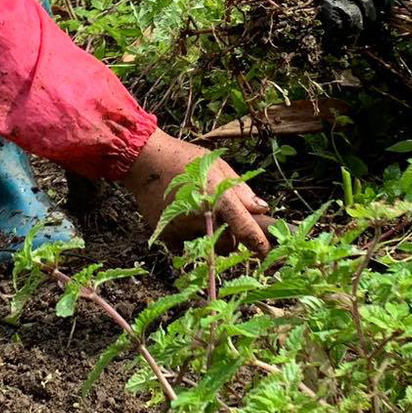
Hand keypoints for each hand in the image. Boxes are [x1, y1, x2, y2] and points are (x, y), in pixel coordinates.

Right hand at [121, 130, 271, 257]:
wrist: (145, 161)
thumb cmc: (186, 160)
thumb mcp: (219, 166)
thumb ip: (241, 190)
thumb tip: (262, 210)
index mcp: (217, 197)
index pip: (244, 227)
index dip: (258, 243)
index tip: (266, 252)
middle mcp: (201, 217)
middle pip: (228, 245)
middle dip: (231, 238)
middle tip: (224, 220)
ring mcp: (182, 229)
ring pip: (207, 247)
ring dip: (210, 238)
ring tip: (199, 214)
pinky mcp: (167, 236)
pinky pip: (186, 246)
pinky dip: (189, 237)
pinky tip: (183, 217)